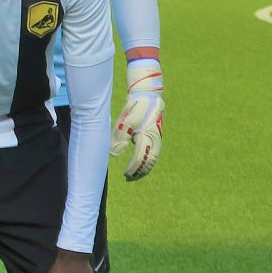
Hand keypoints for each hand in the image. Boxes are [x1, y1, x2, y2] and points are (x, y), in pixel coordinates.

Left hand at [111, 62, 163, 180]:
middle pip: (149, 162)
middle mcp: (154, 139)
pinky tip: (139, 162)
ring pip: (152, 158)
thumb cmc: (135, 107)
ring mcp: (156, 137)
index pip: (141, 159)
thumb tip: (114, 154)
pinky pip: (153, 152)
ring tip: (133, 174)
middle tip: (129, 178)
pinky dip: (146, 160)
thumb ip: (119, 138)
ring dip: (144, 167)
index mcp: (147, 136)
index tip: (126, 175)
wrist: (147, 94)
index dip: (134, 169)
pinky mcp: (155, 135)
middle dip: (139, 172)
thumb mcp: (125, 121)